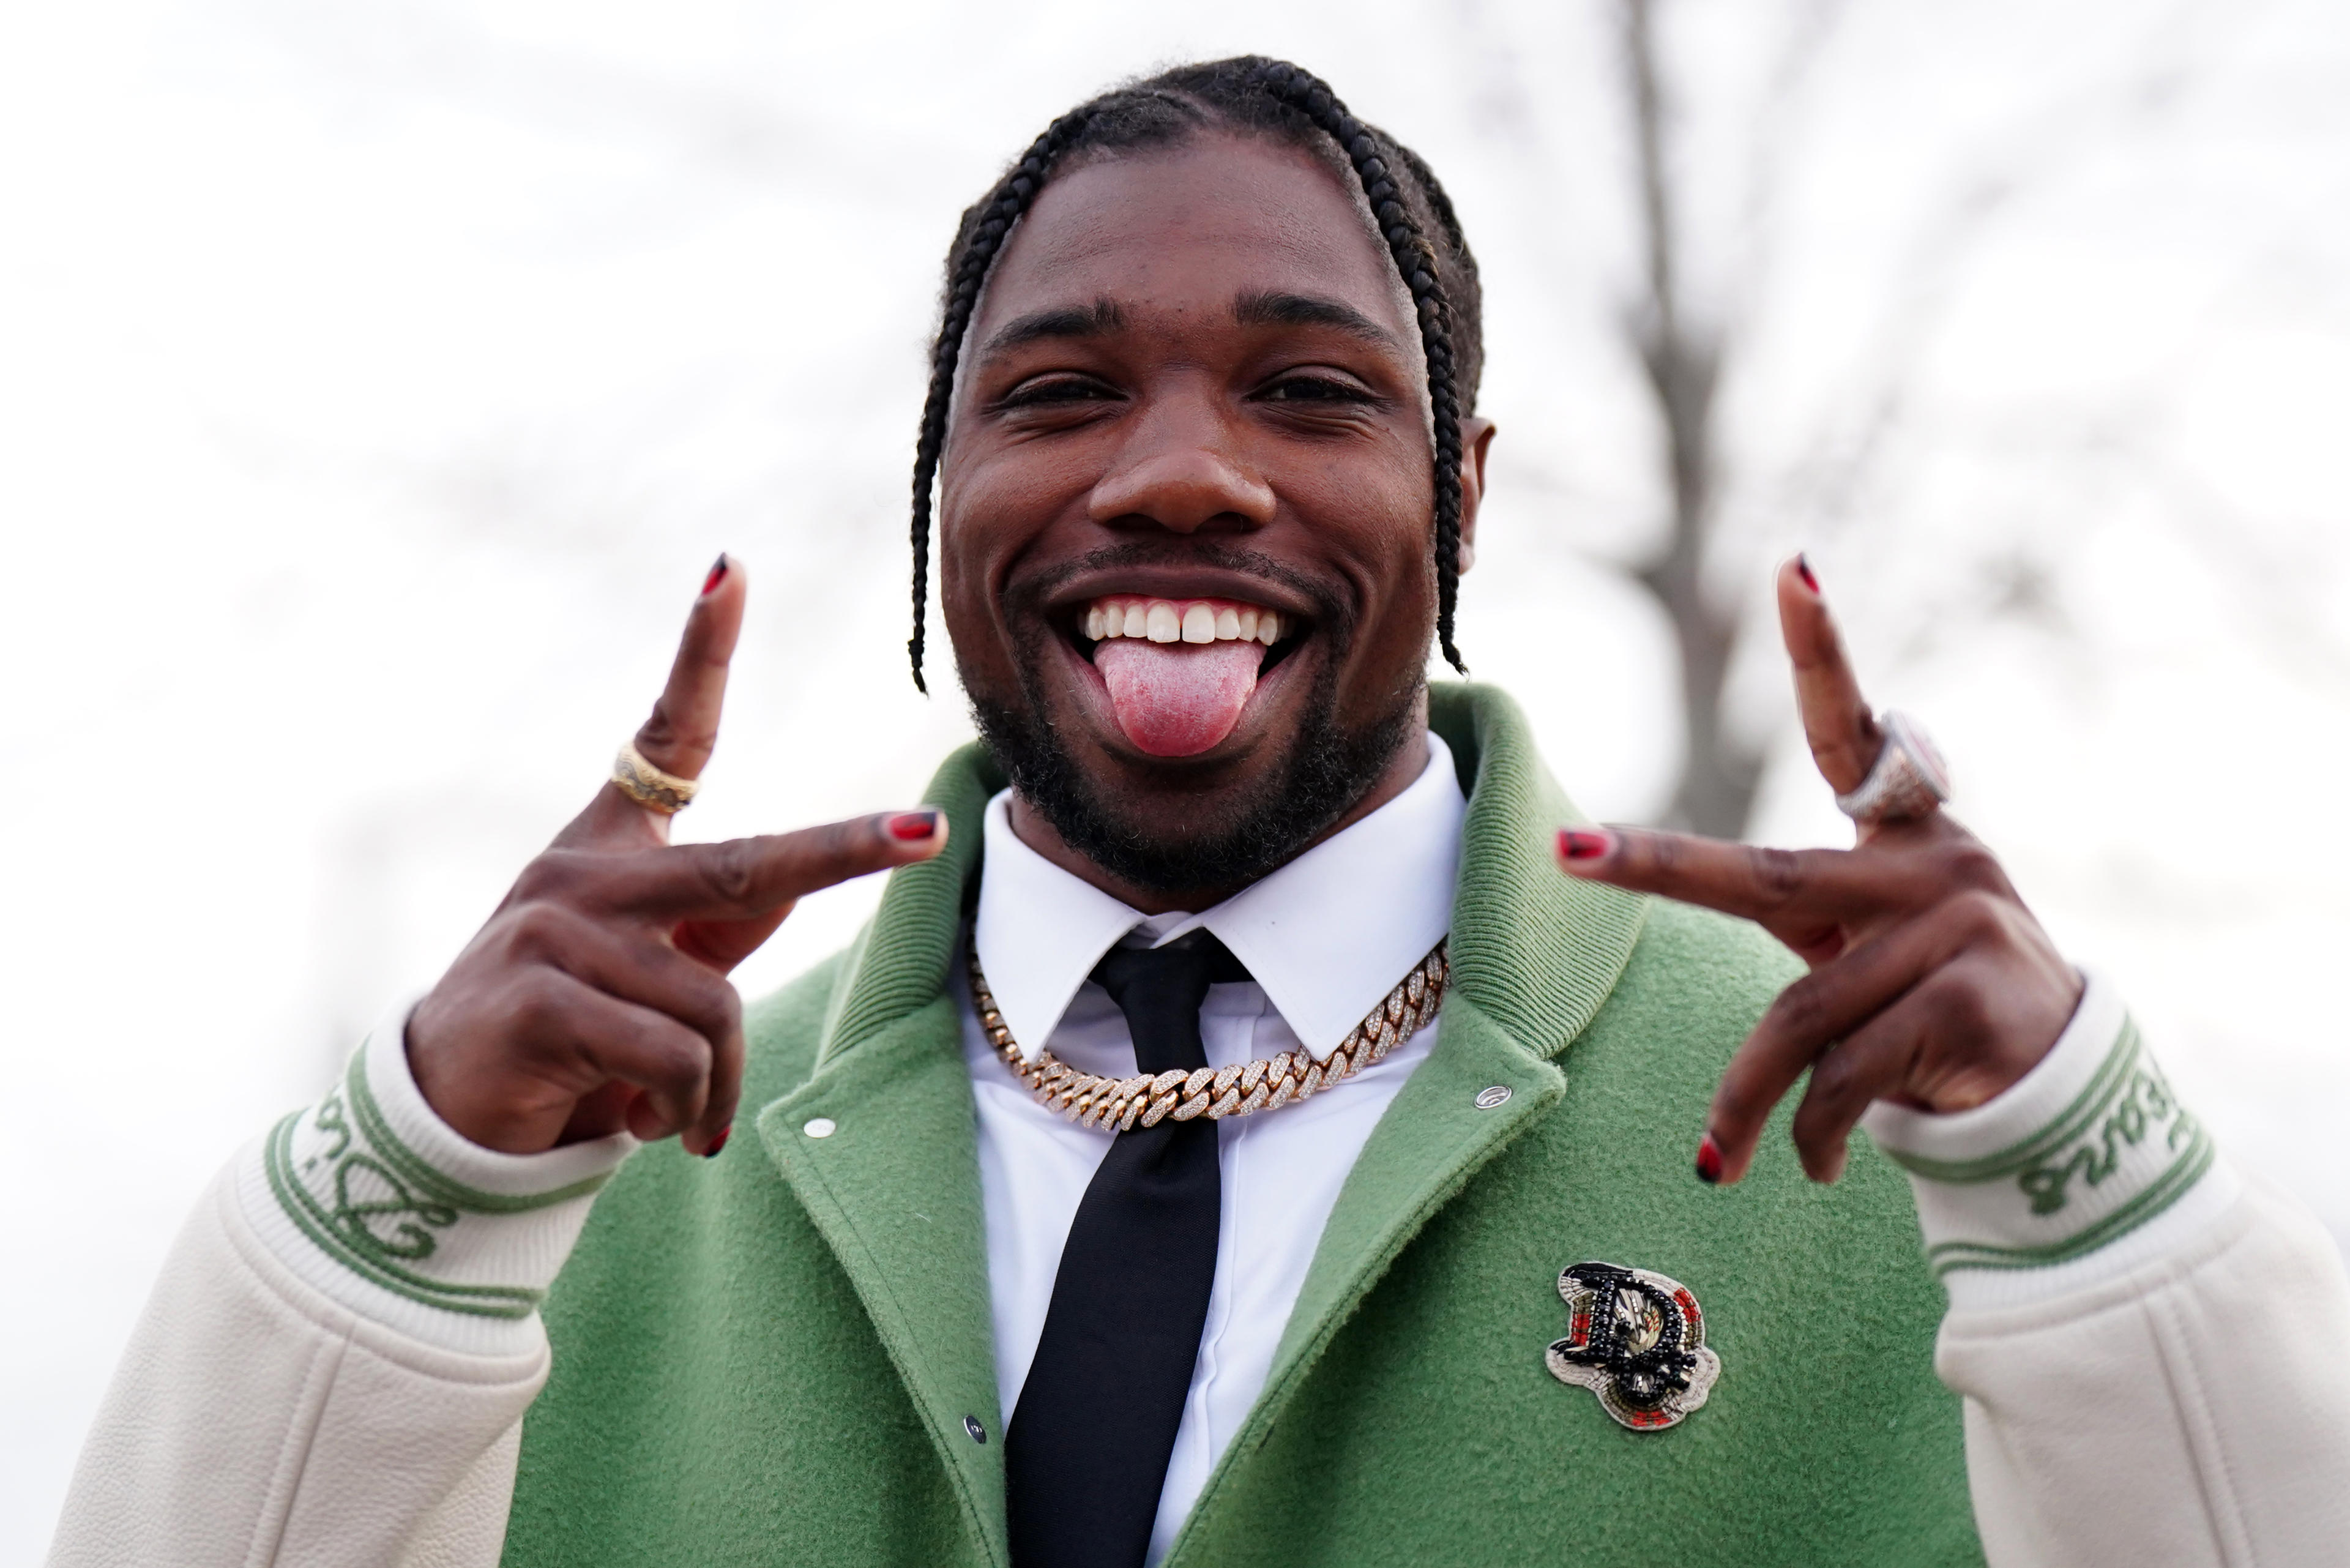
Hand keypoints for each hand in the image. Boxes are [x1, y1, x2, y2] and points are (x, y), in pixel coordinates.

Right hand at [406, 557, 948, 1155]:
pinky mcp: (539, 999)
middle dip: (848, 850)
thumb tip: (798, 881)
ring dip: (713, 1084)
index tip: (728, 570)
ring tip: (673, 1111)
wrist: (449, 1119)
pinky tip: (639, 1125)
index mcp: (611, 846)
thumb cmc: (572, 1038)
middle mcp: (581, 872)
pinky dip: (679, 1110)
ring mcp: (554, 929)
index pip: (667, 739)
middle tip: (927, 835)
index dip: (699, 653)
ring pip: (713, 1004)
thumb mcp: (652, 969)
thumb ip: (718, 919)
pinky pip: (671, 1058)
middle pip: (749, 864)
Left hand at [1556, 558, 2081, 1183]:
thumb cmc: (1934, 1007)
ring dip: (1747, 1102)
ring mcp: (1954, 930)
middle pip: (1761, 876)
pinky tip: (1818, 1168)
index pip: (1855, 731)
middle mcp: (1929, 865)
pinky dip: (1812, 1134)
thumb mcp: (1869, 945)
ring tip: (1723, 1158)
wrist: (2059, 1095)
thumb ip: (1798, 909)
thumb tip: (1675, 884)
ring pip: (1796, 1016)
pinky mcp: (1967, 1003)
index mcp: (1902, 833)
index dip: (1825, 650)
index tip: (1794, 569)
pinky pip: (1843, 1076)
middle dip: (1655, 868)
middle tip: (1567, 850)